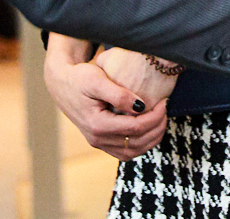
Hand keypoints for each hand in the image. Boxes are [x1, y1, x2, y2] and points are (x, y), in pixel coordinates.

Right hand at [41, 35, 167, 160]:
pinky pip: (125, 151)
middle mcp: (97, 139)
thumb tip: (141, 106)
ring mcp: (99, 143)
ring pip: (133, 152)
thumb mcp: (97, 80)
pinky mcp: (101, 142)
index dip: (154, 117)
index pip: (135, 128)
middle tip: (166, 109)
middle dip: (157, 127)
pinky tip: (150, 129)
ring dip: (151, 139)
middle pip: (137, 142)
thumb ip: (119, 94)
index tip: (164, 101)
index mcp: (97, 125)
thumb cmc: (79, 78)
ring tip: (162, 120)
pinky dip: (141, 144)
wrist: (62, 84)